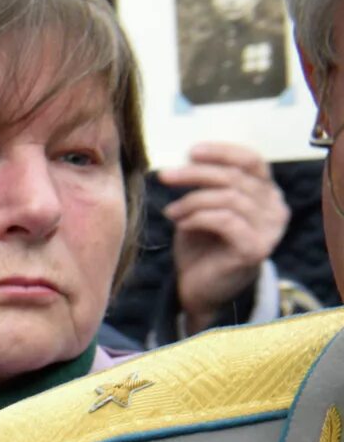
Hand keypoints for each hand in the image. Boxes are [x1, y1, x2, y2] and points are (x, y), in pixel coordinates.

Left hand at [166, 144, 290, 330]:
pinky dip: (198, 218)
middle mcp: (275, 209)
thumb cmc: (201, 246)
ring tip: (171, 212)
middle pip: (236, 177)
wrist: (199, 289)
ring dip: (192, 201)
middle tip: (165, 176)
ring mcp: (270, 230)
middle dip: (196, 174)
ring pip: (229, 198)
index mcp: (266, 193)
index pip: (252, 160)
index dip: (222, 152)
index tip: (191, 151)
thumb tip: (188, 158)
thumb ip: (206, 185)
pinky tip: (181, 225)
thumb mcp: (203, 208)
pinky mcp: (255, 248)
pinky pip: (225, 220)